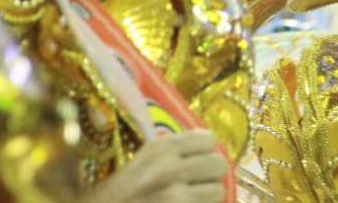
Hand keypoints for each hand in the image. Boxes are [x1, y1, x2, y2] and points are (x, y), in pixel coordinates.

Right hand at [80, 131, 227, 202]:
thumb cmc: (119, 191)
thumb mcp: (142, 160)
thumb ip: (170, 152)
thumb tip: (205, 147)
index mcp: (160, 148)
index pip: (208, 140)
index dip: (205, 151)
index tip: (197, 159)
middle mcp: (172, 168)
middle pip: (219, 164)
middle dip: (210, 175)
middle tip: (197, 182)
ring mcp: (178, 196)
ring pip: (218, 190)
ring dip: (207, 197)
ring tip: (191, 198)